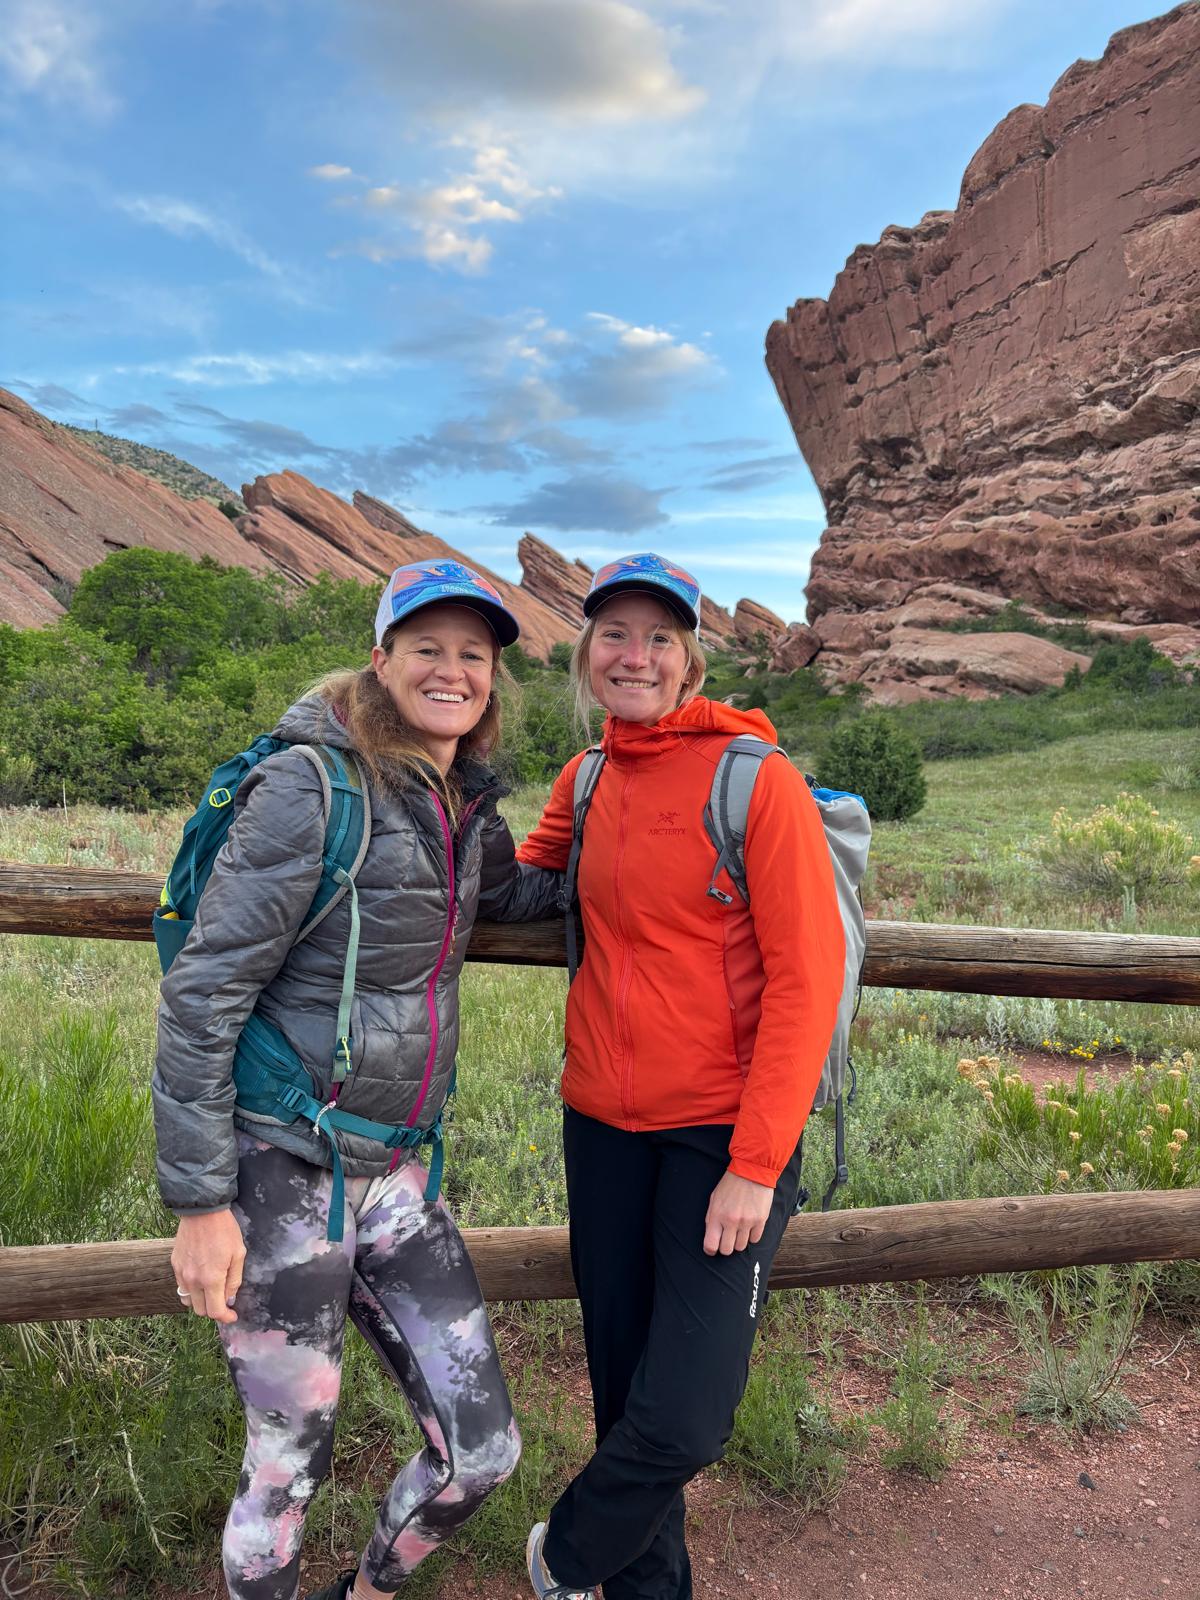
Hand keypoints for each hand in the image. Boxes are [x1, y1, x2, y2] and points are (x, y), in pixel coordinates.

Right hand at [171, 1209, 245, 1323]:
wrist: (202, 1210)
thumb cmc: (224, 1230)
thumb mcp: (238, 1254)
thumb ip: (233, 1280)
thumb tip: (229, 1299)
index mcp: (211, 1279)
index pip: (215, 1311)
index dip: (226, 1317)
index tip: (232, 1315)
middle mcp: (193, 1280)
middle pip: (200, 1311)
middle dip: (214, 1310)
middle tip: (224, 1300)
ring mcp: (181, 1273)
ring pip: (188, 1301)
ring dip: (201, 1301)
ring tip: (211, 1290)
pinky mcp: (175, 1265)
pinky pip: (181, 1286)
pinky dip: (191, 1289)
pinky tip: (201, 1278)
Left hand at [703, 1171, 773, 1256]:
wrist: (752, 1170)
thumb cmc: (731, 1183)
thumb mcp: (714, 1198)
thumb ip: (711, 1218)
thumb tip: (711, 1236)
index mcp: (717, 1215)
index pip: (710, 1245)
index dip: (710, 1249)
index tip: (712, 1247)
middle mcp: (731, 1221)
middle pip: (727, 1250)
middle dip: (725, 1247)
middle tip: (726, 1238)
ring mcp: (747, 1222)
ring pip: (741, 1247)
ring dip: (738, 1241)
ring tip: (738, 1229)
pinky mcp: (761, 1220)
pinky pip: (755, 1240)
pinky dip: (751, 1236)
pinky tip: (749, 1225)